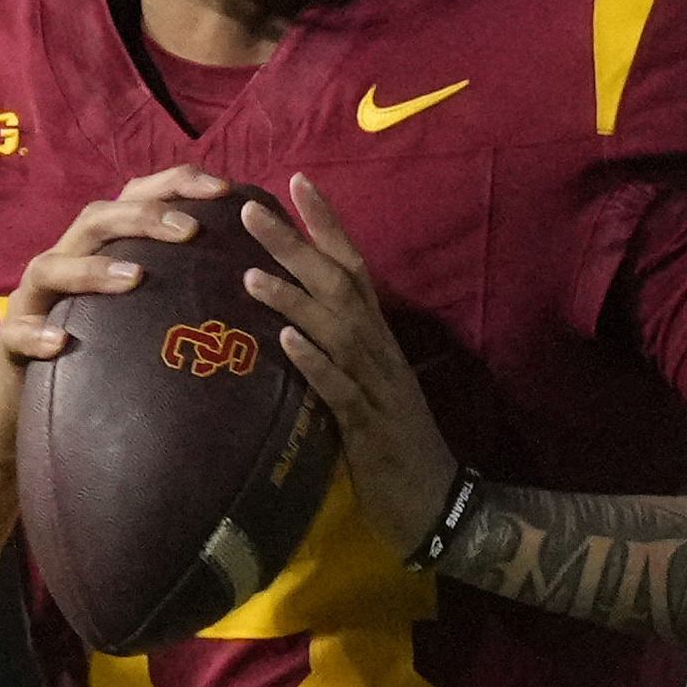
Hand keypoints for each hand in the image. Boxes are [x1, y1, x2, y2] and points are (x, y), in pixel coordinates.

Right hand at [0, 164, 232, 466]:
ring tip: (135, 278)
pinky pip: (17, 332)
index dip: (177, 184)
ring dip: (93, 268)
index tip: (224, 189)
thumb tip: (262, 277)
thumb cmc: (103, 358)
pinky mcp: (9, 342)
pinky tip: (62, 342)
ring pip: (51, 266)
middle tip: (190, 229)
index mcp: (102, 248)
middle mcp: (66, 262)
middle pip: (97, 218)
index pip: (137, 196)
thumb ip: (187, 289)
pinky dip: (38, 332)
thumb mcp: (146, 316)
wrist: (27, 412)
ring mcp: (33, 301)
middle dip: (143, 215)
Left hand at [240, 173, 457, 558]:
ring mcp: (377, 387)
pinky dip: (314, 363)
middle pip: (339, 284)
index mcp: (377, 337)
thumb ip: (335, 349)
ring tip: (251, 273)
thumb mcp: (364, 386)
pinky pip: (339, 390)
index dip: (326, 224)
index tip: (296, 181)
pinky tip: (286, 341)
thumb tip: (292, 316)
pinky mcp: (369, 428)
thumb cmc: (392, 445)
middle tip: (250, 210)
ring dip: (294, 299)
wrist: (436, 505)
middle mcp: (379, 350)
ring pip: (336, 330)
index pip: (353, 265)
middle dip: (296, 245)